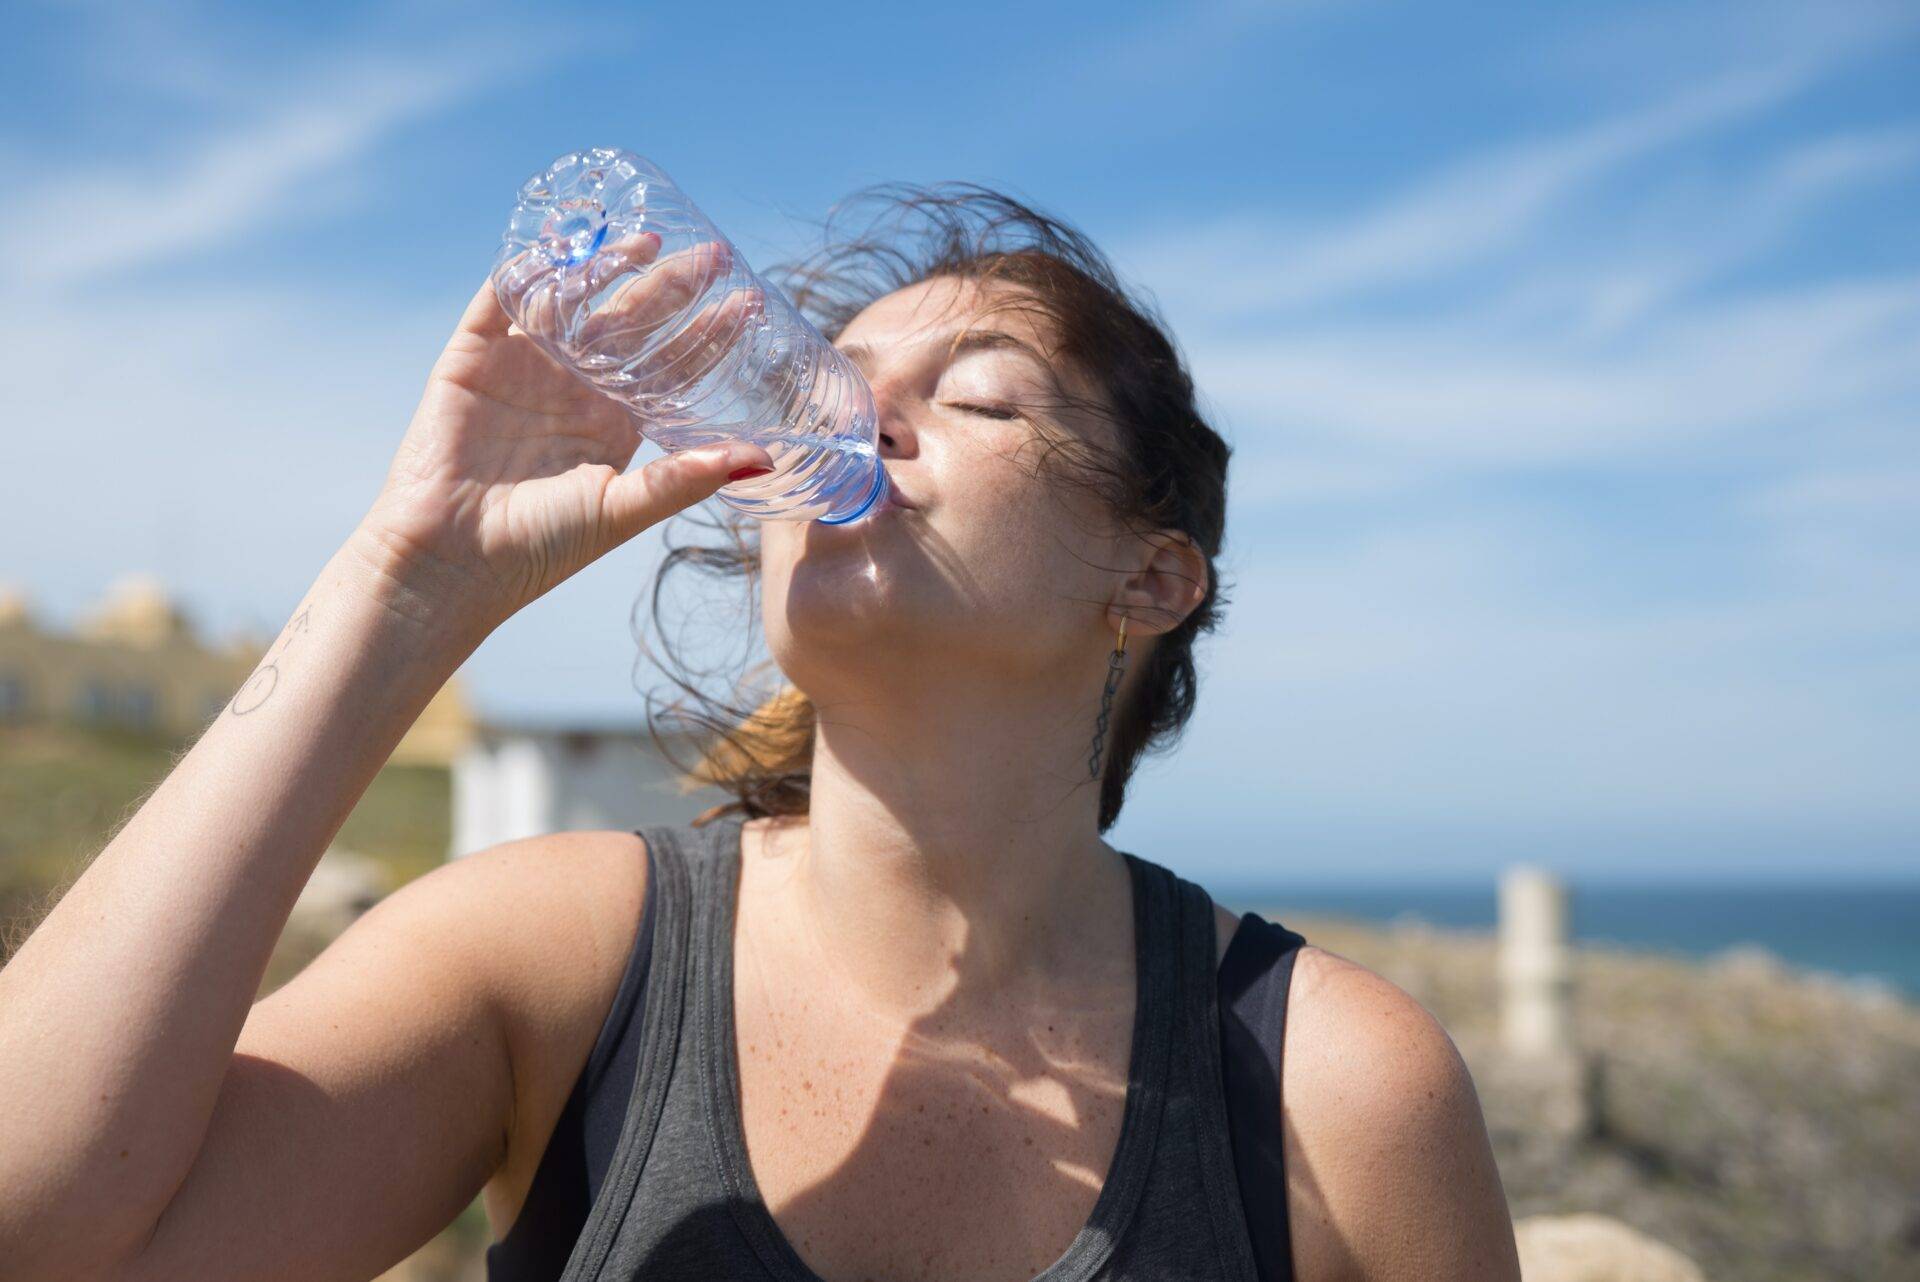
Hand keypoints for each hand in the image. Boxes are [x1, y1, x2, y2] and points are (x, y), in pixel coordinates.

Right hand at [351, 234, 772, 632]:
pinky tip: (561, 242)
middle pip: (630, 321)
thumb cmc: (540, 548)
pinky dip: (527, 268)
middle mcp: (575, 388)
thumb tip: (763, 459)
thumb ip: (685, 479)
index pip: (673, 365)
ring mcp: (524, 367)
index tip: (750, 300)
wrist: (451, 561)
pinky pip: (502, 298)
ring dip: (605, 266)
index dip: (709, 333)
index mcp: (615, 422)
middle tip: (711, 253)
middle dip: (671, 286)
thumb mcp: (622, 510)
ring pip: (572, 299)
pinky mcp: (473, 357)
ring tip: (645, 240)